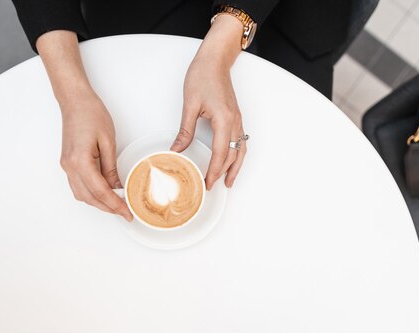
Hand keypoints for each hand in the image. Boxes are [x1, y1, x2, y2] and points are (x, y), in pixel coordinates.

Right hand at [36, 30, 131, 219]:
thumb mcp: (108, 141)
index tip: (127, 214)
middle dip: (108, 208)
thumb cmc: (91, 114)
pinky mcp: (67, 163)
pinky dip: (92, 193)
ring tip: (117, 205)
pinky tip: (105, 193)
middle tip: (125, 213)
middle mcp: (69, 167)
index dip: (115, 205)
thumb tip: (117, 187)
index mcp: (80, 162)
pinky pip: (79, 185)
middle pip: (89, 198)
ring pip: (82, 195)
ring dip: (99, 202)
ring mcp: (66, 166)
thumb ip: (111, 168)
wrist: (74, 101)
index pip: (100, 192)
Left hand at [171, 15, 246, 188]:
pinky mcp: (236, 117)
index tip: (208, 183)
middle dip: (223, 173)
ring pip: (240, 149)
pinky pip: (241, 141)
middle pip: (232, 155)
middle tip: (212, 186)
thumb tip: (176, 149)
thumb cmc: (203, 76)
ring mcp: (237, 120)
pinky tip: (233, 160)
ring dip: (235, 167)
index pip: (220, 153)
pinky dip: (238, 154)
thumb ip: (185, 130)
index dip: (214, 171)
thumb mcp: (190, 105)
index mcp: (224, 120)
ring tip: (228, 181)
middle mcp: (234, 122)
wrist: (215, 60)